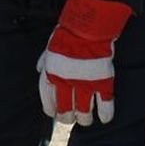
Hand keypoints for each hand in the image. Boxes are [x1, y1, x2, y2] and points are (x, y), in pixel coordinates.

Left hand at [37, 0, 132, 124]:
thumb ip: (44, 61)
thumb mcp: (49, 47)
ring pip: (84, 112)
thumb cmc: (68, 34)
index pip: (48, 101)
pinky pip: (104, 104)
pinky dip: (105, 114)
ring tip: (85, 119)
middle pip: (65, 111)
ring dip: (84, 119)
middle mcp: (66, 83)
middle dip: (67, 118)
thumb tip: (39, 69)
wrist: (88, 26)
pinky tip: (105, 119)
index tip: (54, 113)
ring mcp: (85, 84)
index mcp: (51, 76)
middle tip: (71, 118)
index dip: (51, 110)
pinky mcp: (103, 81)